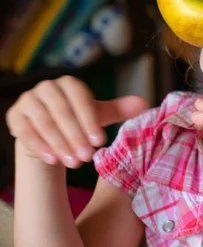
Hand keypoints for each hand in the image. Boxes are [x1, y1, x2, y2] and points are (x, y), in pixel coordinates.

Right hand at [6, 76, 147, 167]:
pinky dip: (40, 146)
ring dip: (60, 144)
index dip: (90, 121)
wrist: (48, 130)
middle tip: (87, 157)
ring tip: (74, 163)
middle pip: (62, 112)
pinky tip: (53, 160)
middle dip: (76, 137)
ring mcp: (28, 101)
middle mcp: (46, 87)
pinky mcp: (15, 116)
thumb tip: (144, 103)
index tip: (101, 142)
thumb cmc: (78, 120)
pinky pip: (26, 132)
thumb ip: (118, 109)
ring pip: (44, 123)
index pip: (80, 99)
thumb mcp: (98, 115)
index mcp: (69, 83)